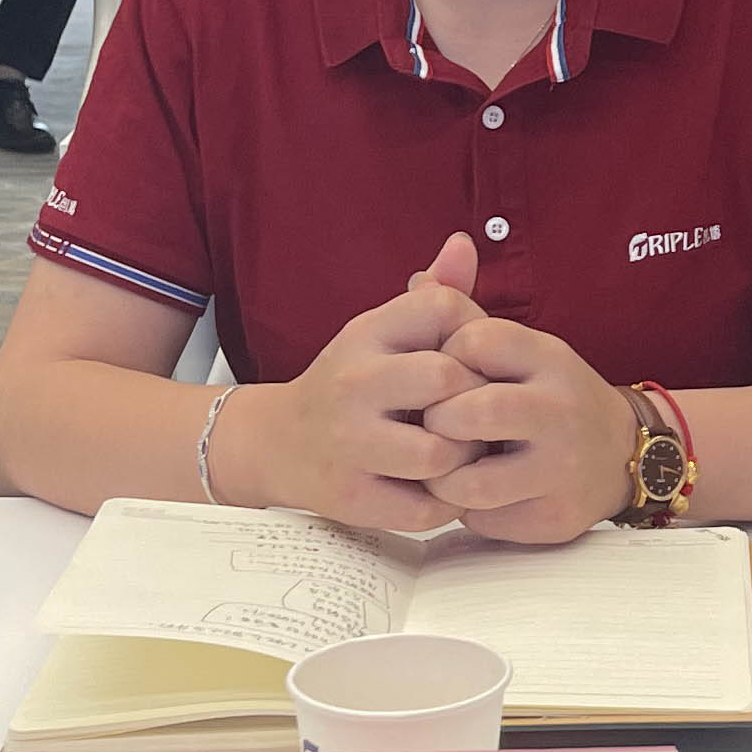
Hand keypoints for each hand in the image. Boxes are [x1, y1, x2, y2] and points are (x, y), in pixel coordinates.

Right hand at [270, 246, 484, 533]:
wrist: (274, 442)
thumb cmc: (350, 383)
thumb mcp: (381, 331)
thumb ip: (433, 292)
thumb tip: (464, 243)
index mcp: (365, 333)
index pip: (446, 308)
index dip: (477, 333)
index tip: (471, 358)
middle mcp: (353, 383)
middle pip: (449, 380)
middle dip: (475, 399)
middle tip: (474, 413)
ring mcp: (349, 443)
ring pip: (440, 452)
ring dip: (463, 458)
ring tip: (458, 452)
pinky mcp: (350, 497)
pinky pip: (425, 507)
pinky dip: (443, 502)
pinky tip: (438, 485)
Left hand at [423, 310, 645, 547]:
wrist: (625, 456)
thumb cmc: (551, 397)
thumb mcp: (524, 350)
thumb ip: (468, 314)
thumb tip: (419, 276)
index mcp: (550, 358)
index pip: (473, 340)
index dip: (445, 357)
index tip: (449, 376)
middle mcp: (561, 410)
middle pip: (471, 412)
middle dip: (437, 422)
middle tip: (438, 426)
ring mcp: (562, 468)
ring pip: (468, 482)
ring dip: (444, 478)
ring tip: (451, 466)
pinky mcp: (555, 518)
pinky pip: (483, 520)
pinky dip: (469, 510)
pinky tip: (482, 493)